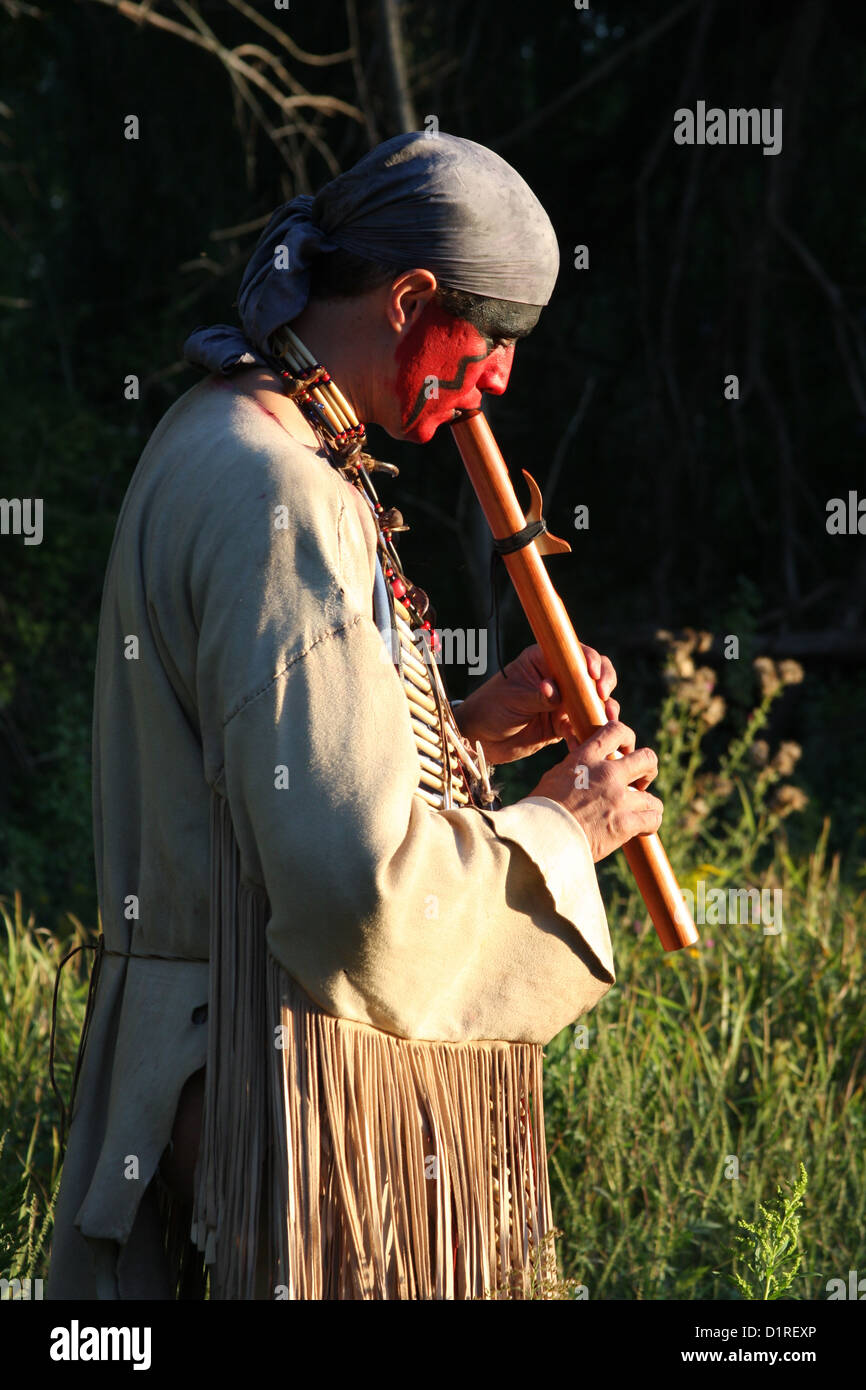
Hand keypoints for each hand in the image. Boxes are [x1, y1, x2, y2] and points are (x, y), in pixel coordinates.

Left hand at [454, 642, 619, 764]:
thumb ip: (536, 696)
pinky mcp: (564, 724)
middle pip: (592, 674)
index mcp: (543, 660)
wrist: (480, 739)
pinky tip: (585, 741)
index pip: (573, 653)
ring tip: (607, 721)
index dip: (589, 660)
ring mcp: (564, 701)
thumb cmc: (489, 709)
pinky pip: (583, 726)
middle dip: (604, 684)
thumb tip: (555, 691)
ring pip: (594, 701)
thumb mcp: (512, 699)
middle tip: (603, 698)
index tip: (591, 675)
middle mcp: (558, 678)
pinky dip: (588, 733)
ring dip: (604, 710)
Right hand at [528, 719, 663, 862]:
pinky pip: (653, 820)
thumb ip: (576, 767)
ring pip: (652, 798)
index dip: (628, 739)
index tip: (626, 752)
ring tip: (640, 814)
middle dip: (648, 770)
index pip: (617, 731)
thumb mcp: (555, 777)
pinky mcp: (625, 824)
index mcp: (585, 758)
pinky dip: (650, 825)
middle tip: (641, 783)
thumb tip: (583, 764)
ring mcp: (618, 799)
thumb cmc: (540, 811)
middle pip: (647, 759)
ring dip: (648, 806)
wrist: (540, 838)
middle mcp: (606, 774)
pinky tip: (642, 830)